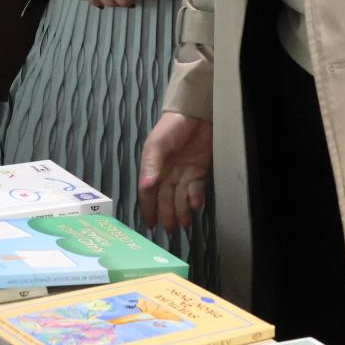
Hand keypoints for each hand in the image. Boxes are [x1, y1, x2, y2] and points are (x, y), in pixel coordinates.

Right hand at [139, 112, 213, 235]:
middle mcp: (167, 173)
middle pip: (165, 198)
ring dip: (181, 211)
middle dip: (167, 215)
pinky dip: (195, 198)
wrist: (196, 114)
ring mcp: (184, 173)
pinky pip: (196, 189)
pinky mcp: (199, 171)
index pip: (148, 193)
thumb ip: (151, 166)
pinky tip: (194, 206)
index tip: (150, 224)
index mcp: (152, 167)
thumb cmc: (171, 127)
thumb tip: (145, 187)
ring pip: (180, 198)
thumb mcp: (156, 145)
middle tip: (170, 230)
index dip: (148, 208)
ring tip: (184, 224)